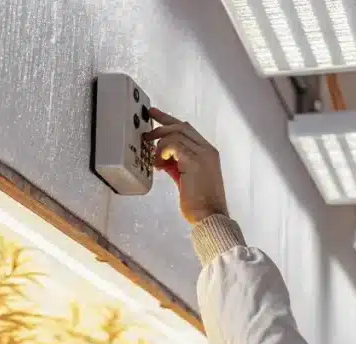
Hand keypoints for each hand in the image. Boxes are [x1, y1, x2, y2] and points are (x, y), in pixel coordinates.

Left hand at [143, 108, 228, 224]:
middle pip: (181, 126)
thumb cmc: (200, 203)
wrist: (210, 216)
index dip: (169, 121)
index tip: (155, 115)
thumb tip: (163, 157)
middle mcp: (207, 150)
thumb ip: (177, 164)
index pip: (187, 129)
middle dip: (160, 126)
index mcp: (208, 153)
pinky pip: (173, 145)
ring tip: (155, 161)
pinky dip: (162, 152)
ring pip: (175, 134)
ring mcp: (203, 154)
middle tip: (146, 134)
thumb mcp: (186, 178)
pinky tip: (160, 166)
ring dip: (160, 145)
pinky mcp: (195, 161)